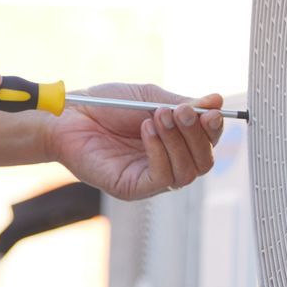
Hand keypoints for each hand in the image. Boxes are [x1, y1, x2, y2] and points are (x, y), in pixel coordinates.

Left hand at [51, 83, 224, 199]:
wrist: (69, 115)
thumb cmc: (105, 105)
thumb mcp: (149, 98)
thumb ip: (182, 103)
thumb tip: (217, 101)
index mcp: (174, 141)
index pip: (206, 143)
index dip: (213, 129)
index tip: (210, 111)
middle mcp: (166, 162)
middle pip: (203, 161)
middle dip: (196, 135)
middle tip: (182, 111)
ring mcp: (150, 178)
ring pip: (187, 172)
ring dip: (178, 141)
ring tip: (158, 116)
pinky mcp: (132, 188)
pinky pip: (162, 178)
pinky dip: (161, 153)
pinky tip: (146, 131)